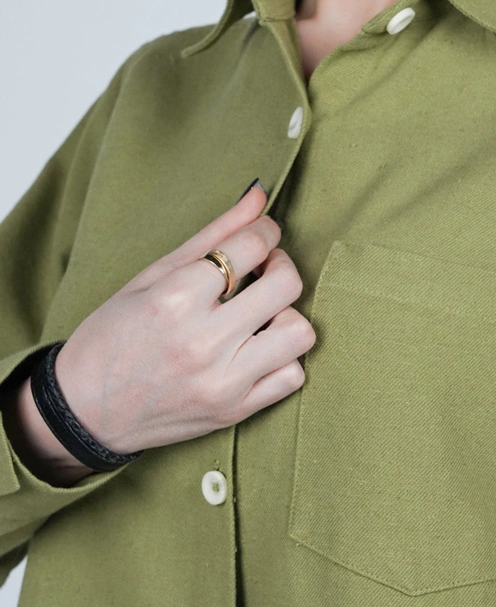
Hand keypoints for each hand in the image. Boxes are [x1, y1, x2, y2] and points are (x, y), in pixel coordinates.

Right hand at [44, 183, 315, 457]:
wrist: (84, 409)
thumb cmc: (112, 336)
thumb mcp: (152, 275)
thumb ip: (212, 234)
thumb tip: (259, 195)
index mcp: (175, 299)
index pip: (251, 246)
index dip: (265, 232)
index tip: (260, 235)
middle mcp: (203, 341)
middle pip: (286, 285)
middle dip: (281, 266)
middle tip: (264, 269)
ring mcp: (222, 381)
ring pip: (299, 332)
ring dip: (287, 315)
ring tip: (262, 314)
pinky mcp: (234, 411)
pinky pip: (293, 376)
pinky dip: (284, 358)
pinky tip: (258, 349)